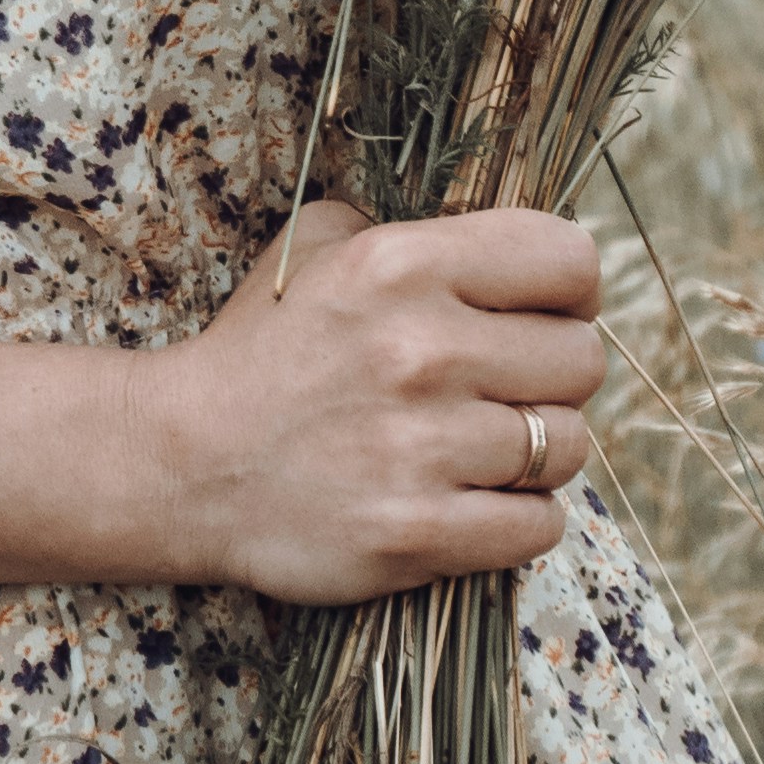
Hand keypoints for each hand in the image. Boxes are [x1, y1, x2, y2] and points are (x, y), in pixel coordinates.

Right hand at [148, 197, 606, 601]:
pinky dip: (519, 519)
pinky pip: (539, 526)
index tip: (540, 313)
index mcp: (401, 264)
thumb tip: (511, 248)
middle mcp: (421, 349)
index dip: (570, 290)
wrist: (180, 462)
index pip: (570, 260)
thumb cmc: (262, 349)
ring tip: (482, 449)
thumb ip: (416, 230)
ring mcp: (420, 448)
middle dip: (553, 376)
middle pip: (583, 360)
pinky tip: (475, 501)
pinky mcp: (417, 534)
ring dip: (539, 452)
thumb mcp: (318, 247)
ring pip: (569, 446)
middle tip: (503, 389)